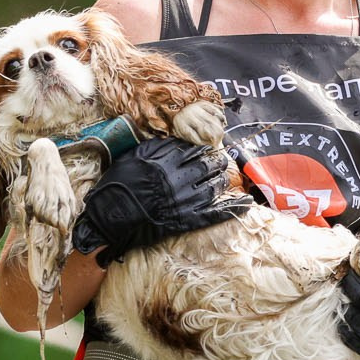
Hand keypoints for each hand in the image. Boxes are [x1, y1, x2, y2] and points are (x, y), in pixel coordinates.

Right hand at [70, 138, 245, 265]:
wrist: (111, 216)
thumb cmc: (117, 185)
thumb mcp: (132, 157)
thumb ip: (153, 147)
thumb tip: (171, 140)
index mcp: (166, 161)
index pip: (192, 150)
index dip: (202, 148)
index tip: (206, 147)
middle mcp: (179, 178)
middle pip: (207, 165)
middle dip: (217, 160)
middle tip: (221, 158)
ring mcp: (185, 200)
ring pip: (214, 186)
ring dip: (223, 179)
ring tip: (226, 175)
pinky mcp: (188, 219)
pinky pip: (216, 213)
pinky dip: (233, 208)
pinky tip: (247, 203)